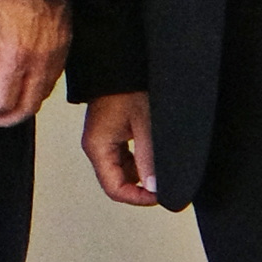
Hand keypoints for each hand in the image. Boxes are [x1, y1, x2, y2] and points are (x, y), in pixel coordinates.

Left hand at [0, 0, 70, 127]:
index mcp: (16, 57)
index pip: (3, 100)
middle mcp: (40, 63)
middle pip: (26, 107)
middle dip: (6, 118)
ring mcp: (55, 57)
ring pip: (42, 97)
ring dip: (23, 108)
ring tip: (5, 108)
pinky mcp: (64, 49)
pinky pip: (52, 82)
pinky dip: (37, 93)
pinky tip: (24, 89)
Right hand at [80, 90, 158, 204]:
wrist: (121, 62)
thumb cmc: (128, 85)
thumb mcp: (144, 124)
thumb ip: (149, 158)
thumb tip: (154, 186)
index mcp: (98, 146)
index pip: (114, 189)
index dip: (138, 198)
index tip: (159, 196)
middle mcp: (96, 146)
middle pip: (116, 182)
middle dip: (141, 188)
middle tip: (164, 186)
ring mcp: (102, 139)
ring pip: (121, 171)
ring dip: (141, 175)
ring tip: (162, 171)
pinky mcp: (110, 132)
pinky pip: (123, 157)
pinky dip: (139, 161)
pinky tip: (154, 156)